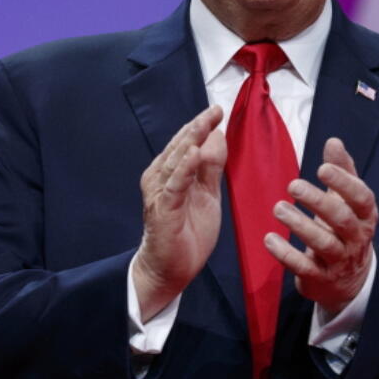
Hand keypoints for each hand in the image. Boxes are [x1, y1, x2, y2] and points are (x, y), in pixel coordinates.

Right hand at [133, 104, 225, 320]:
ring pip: (175, 161)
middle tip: (214, 109)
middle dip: (197, 127)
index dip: (201, 125)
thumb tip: (218, 135)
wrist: (171, 269)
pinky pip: (174, 186)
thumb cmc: (187, 231)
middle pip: (180, 147)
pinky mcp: (162, 210)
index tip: (217, 109)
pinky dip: (183, 169)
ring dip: (190, 141)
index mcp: (171, 173)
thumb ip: (211, 167)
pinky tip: (194, 154)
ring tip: (204, 124)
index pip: (187, 143)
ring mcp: (160, 194)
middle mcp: (161, 178)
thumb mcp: (207, 194)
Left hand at [265, 137, 377, 315]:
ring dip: (300, 225)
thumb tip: (334, 141)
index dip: (343, 183)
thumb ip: (343, 170)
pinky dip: (286, 254)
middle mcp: (356, 238)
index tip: (322, 168)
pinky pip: (304, 267)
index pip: (361, 197)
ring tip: (278, 208)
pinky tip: (269, 239)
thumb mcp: (348, 201)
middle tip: (292, 185)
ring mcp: (339, 260)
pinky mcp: (321, 278)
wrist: (351, 280)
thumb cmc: (346, 229)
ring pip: (323, 243)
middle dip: (318, 202)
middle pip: (341, 219)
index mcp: (365, 215)